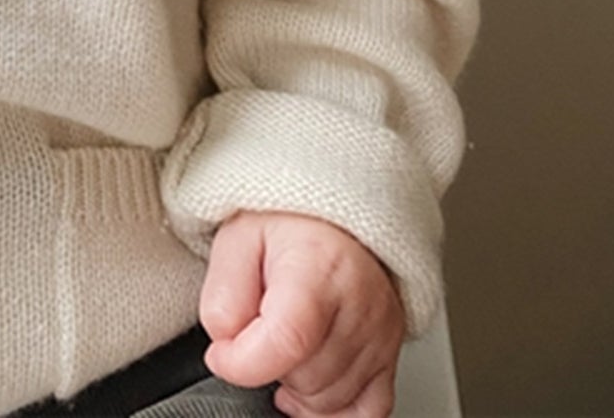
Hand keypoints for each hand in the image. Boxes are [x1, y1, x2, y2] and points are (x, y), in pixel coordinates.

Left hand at [199, 210, 404, 417]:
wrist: (333, 216)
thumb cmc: (287, 224)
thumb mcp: (236, 239)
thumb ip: (223, 295)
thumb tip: (226, 344)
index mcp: (321, 266)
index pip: (287, 341)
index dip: (242, 361)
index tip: (222, 352)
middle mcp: (361, 303)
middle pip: (306, 378)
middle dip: (269, 364)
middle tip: (262, 325)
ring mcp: (382, 333)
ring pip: (330, 402)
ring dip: (297, 384)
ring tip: (287, 340)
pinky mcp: (391, 355)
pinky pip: (365, 412)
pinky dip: (331, 409)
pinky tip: (310, 382)